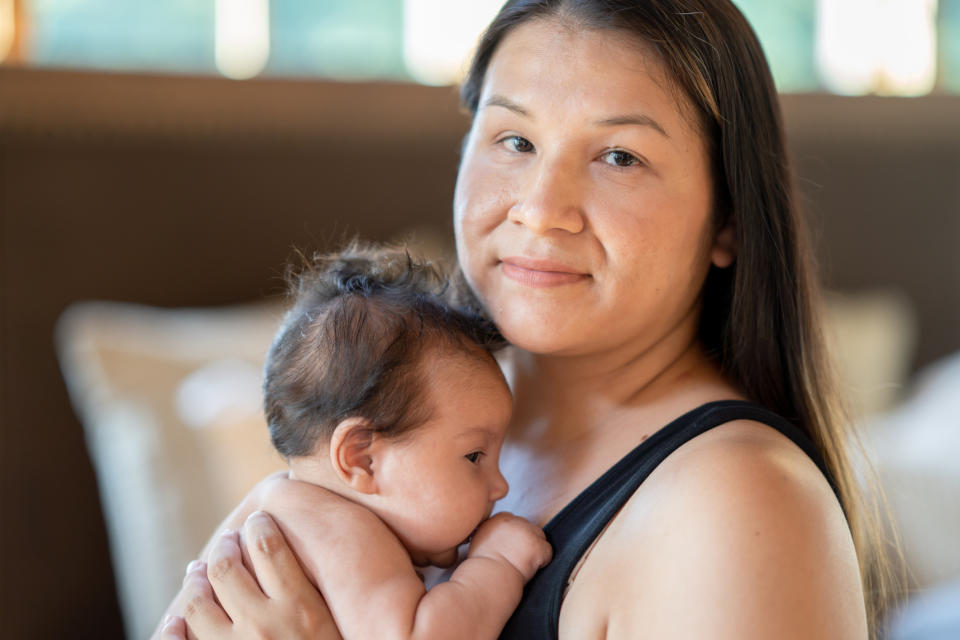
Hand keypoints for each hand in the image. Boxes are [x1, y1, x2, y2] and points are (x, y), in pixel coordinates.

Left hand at [156, 511, 341, 639]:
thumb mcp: (333, 630)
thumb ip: (318, 602)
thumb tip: (304, 574)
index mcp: (301, 607)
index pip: (270, 546)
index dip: (260, 526)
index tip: (258, 520)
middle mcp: (264, 623)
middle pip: (228, 567)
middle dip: (225, 548)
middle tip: (227, 542)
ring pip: (199, 600)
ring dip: (195, 580)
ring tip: (197, 572)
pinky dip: (172, 628)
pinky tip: (174, 620)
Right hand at [467, 512, 551, 580]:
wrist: (488, 578)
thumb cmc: (482, 566)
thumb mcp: (481, 540)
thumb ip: (493, 532)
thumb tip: (500, 534)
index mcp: (500, 518)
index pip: (517, 523)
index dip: (516, 539)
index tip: (509, 550)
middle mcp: (515, 520)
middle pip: (530, 529)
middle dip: (527, 544)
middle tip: (515, 560)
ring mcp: (527, 531)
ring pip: (541, 539)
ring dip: (534, 552)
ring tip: (520, 565)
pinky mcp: (537, 545)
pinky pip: (548, 552)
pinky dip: (542, 563)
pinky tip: (528, 570)